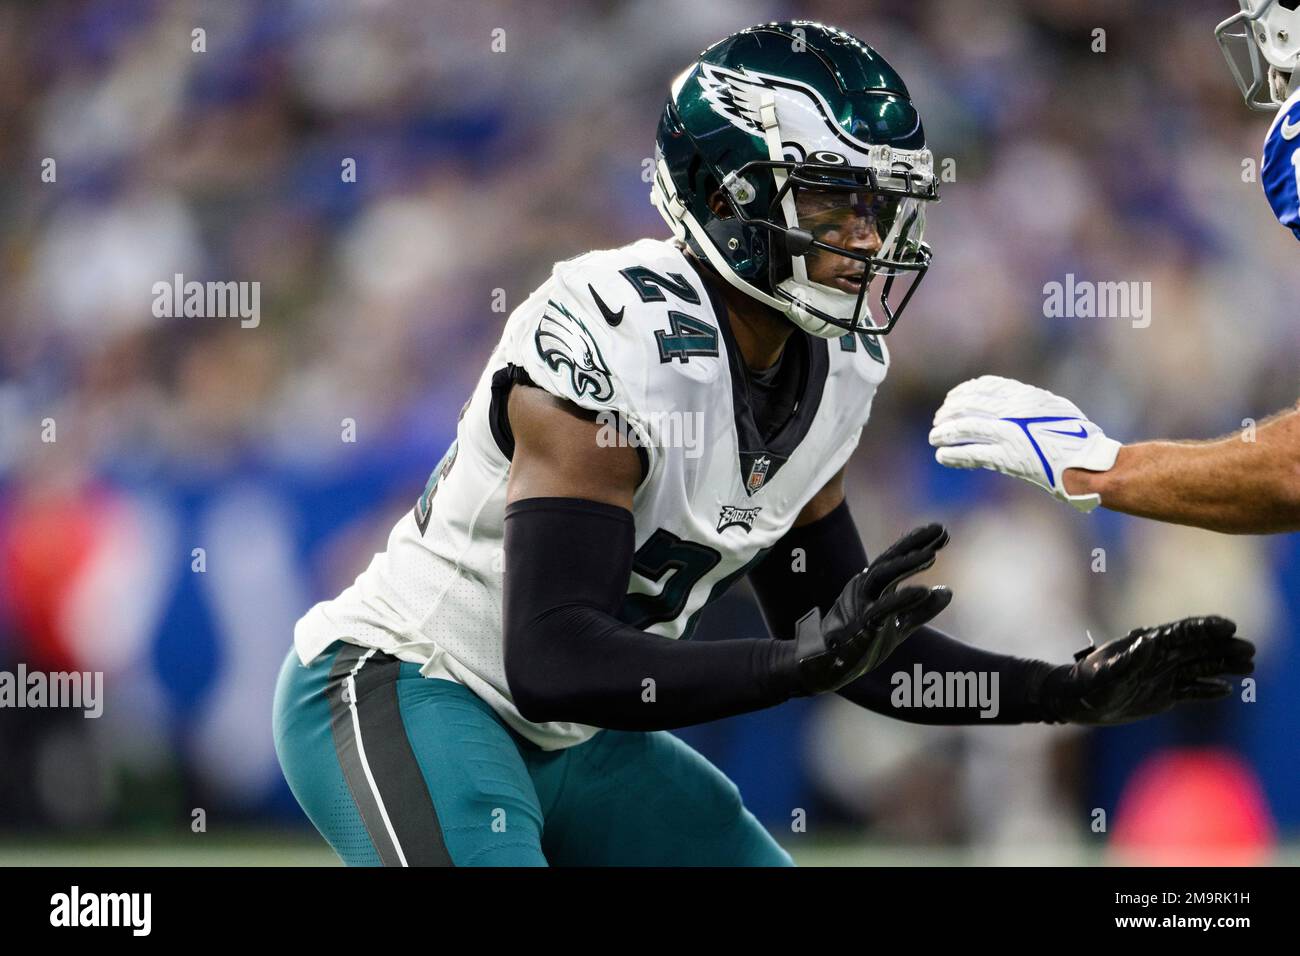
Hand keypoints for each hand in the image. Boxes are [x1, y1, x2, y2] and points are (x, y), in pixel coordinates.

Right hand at [787, 524, 952, 694]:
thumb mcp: (900, 624)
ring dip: (906, 564)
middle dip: (914, 543)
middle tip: (940, 528)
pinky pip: (882, 608)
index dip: (918, 544)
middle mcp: (865, 588)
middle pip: (890, 559)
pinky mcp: (862, 625)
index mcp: (873, 585)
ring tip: (932, 554)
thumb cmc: (863, 641)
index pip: (897, 558)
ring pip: (882, 576)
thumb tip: (948, 591)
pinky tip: (923, 590)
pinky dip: (902, 598)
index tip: (943, 532)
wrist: (831, 665)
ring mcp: (861, 605)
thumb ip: (922, 608)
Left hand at [928, 375, 1120, 511]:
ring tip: (933, 438)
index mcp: (1024, 396)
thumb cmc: (1076, 437)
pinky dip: (953, 454)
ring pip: (964, 428)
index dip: (963, 392)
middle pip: (968, 405)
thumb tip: (1010, 399)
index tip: (953, 398)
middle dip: (948, 412)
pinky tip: (942, 456)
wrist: (1086, 461)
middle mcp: (1012, 411)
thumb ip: (1029, 402)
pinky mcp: (1005, 457)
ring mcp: (1008, 434)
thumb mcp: (1054, 407)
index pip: (984, 386)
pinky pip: (971, 454)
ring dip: (944, 433)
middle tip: (939, 420)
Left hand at [1040, 616, 1254, 724]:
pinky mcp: (1162, 693)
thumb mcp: (1105, 673)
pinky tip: (1226, 690)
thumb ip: (1127, 660)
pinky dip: (1208, 689)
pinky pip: (1191, 689)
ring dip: (1223, 666)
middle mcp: (1158, 656)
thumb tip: (1148, 642)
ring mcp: (1162, 674)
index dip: (1206, 628)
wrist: (1077, 701)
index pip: (1182, 632)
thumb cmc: (1087, 684)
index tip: (1229, 626)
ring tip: (1249, 667)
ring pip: (1199, 667)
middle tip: (1250, 650)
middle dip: (1224, 647)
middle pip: (1198, 648)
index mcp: (1146, 645)